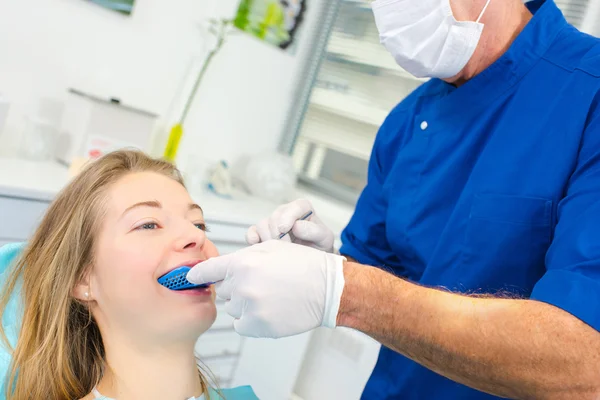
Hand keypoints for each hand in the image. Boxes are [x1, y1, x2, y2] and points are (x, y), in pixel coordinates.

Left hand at [186, 240, 345, 337]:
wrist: (325, 288)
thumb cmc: (301, 265)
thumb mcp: (271, 248)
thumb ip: (242, 258)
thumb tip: (222, 269)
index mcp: (243, 262)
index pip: (207, 271)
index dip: (197, 275)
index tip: (190, 278)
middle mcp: (242, 285)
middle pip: (223, 290)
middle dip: (235, 287)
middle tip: (259, 284)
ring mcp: (250, 307)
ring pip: (232, 308)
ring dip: (243, 304)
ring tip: (268, 297)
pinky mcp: (258, 326)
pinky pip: (241, 325)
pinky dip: (250, 321)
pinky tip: (267, 311)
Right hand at [246, 199, 335, 252]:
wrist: (311, 259)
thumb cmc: (319, 245)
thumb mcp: (325, 238)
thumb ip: (315, 231)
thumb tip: (296, 226)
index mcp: (303, 208)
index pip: (296, 206)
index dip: (288, 217)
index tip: (285, 229)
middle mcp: (286, 212)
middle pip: (275, 216)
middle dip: (279, 233)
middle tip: (286, 248)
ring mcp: (273, 222)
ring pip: (262, 224)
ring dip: (268, 239)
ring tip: (279, 250)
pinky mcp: (262, 233)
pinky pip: (252, 232)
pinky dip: (252, 238)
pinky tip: (258, 245)